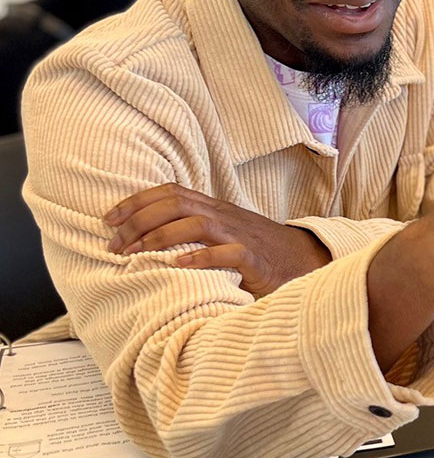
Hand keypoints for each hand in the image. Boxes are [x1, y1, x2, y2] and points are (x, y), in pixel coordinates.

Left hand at [104, 183, 330, 297]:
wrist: (300, 259)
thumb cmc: (254, 250)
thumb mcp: (220, 233)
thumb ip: (192, 229)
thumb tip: (142, 236)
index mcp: (213, 208)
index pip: (171, 192)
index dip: (137, 202)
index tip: (109, 219)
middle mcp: (223, 216)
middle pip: (177, 203)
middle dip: (140, 220)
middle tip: (115, 244)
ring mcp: (238, 235)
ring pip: (196, 223)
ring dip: (160, 237)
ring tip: (136, 254)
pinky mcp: (253, 258)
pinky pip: (226, 253)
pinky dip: (200, 257)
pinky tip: (179, 265)